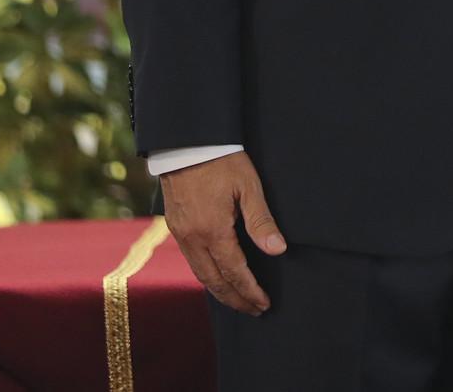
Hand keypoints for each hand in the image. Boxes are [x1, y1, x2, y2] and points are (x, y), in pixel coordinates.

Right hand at [161, 151, 285, 314]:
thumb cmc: (222, 161)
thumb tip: (277, 250)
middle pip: (215, 281)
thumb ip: (261, 221)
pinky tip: (217, 276)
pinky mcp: (174, 226)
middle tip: (254, 310)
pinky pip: (192, 261)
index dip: (250, 291)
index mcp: (213, 230)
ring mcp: (180, 234)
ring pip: (200, 274)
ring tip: (238, 300)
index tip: (264, 304)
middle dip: (235, 299)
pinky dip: (206, 275)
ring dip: (220, 291)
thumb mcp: (248, 187)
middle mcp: (193, 238)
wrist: (187, 142)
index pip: (234, 272)